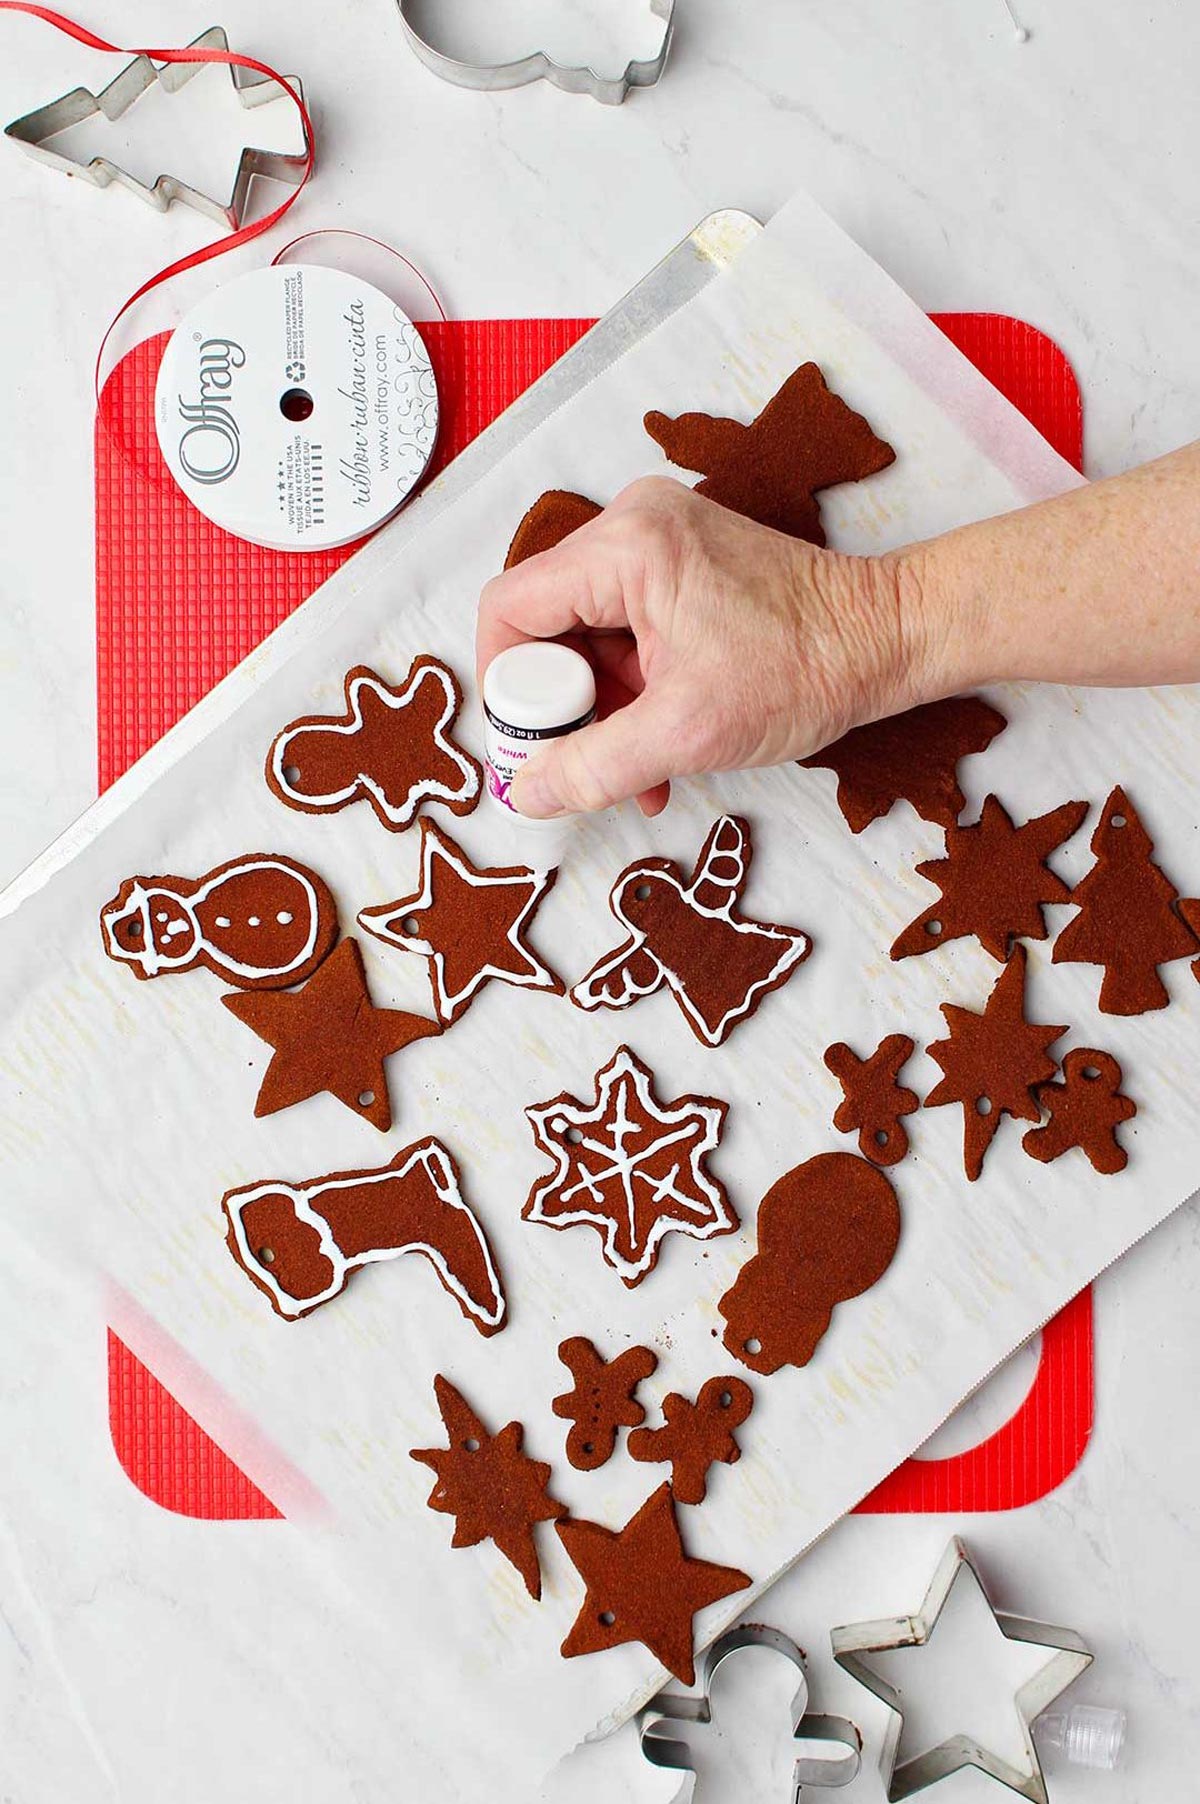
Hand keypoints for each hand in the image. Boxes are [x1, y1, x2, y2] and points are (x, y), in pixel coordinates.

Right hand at [476, 476, 928, 817]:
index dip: (505, 684)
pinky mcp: (681, 561)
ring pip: (585, 631)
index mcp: (625, 547)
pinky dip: (630, 685)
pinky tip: (655, 741)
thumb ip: (592, 767)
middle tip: (586, 761)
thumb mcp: (684, 734)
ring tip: (635, 768)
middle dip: (563, 704)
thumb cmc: (804, 668)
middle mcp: (632, 525)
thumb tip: (525, 793)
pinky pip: (623, 625)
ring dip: (601, 705)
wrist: (886, 639)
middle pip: (545, 621)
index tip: (531, 741)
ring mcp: (658, 539)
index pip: (510, 606)